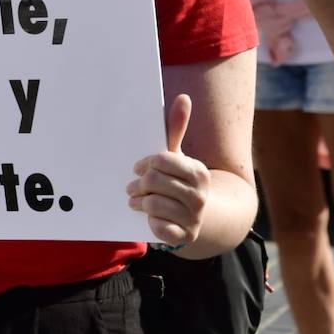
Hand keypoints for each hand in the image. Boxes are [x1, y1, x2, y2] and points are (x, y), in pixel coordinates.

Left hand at [128, 94, 208, 248]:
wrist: (199, 216)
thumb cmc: (179, 181)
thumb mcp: (178, 157)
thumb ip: (176, 129)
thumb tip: (183, 98)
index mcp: (198, 171)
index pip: (161, 160)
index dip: (144, 164)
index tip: (139, 168)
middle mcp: (200, 195)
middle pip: (153, 182)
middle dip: (138, 185)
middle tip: (132, 187)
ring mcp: (194, 217)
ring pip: (152, 204)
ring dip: (139, 203)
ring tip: (136, 201)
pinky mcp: (185, 236)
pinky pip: (159, 229)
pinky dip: (151, 224)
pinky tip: (151, 219)